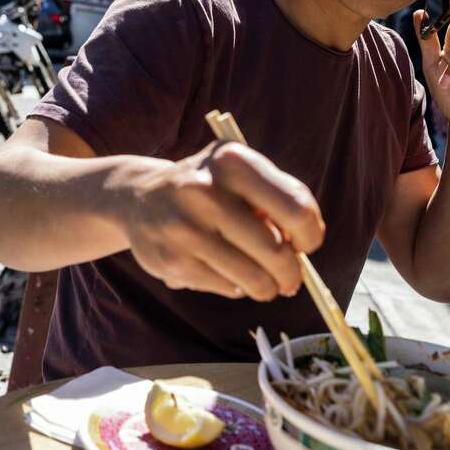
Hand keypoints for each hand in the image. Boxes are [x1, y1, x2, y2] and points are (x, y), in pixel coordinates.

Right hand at [120, 142, 324, 300]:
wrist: (138, 197)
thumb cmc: (208, 187)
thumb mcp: (239, 174)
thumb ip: (276, 200)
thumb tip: (303, 248)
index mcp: (232, 162)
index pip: (296, 209)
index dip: (311, 235)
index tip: (305, 244)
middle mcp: (205, 191)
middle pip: (276, 251)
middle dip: (291, 274)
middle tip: (290, 279)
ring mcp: (186, 228)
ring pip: (253, 278)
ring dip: (267, 287)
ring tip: (264, 283)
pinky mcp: (172, 261)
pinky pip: (227, 288)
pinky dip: (236, 287)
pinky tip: (226, 271)